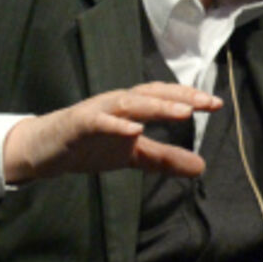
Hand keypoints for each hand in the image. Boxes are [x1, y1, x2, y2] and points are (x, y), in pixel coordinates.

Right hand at [2, 82, 222, 185]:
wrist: (45, 151)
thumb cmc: (91, 145)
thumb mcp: (133, 155)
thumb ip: (165, 159)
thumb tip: (201, 167)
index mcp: (133, 107)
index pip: (166, 97)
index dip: (190, 97)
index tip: (217, 104)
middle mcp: (118, 102)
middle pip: (153, 94)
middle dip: (181, 97)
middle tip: (207, 103)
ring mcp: (98, 111)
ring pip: (130, 102)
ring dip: (157, 106)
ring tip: (183, 112)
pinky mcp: (78, 124)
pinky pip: (98, 121)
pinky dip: (117, 124)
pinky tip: (135, 130)